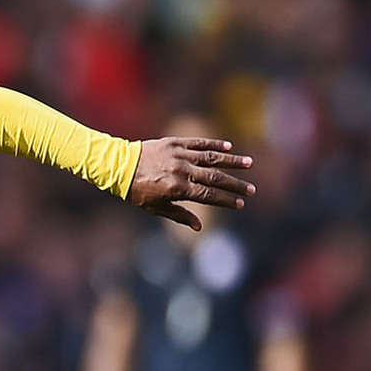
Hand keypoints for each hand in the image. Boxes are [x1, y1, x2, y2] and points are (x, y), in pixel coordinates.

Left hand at [127, 138, 254, 231]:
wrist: (118, 166)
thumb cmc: (137, 191)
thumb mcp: (155, 207)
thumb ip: (179, 215)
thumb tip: (199, 228)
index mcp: (177, 189)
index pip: (209, 195)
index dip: (226, 200)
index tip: (240, 204)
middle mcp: (181, 171)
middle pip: (215, 178)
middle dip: (235, 184)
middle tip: (252, 190)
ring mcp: (179, 155)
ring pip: (211, 158)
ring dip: (232, 161)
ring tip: (249, 163)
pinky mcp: (174, 142)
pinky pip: (198, 143)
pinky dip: (214, 144)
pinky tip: (229, 146)